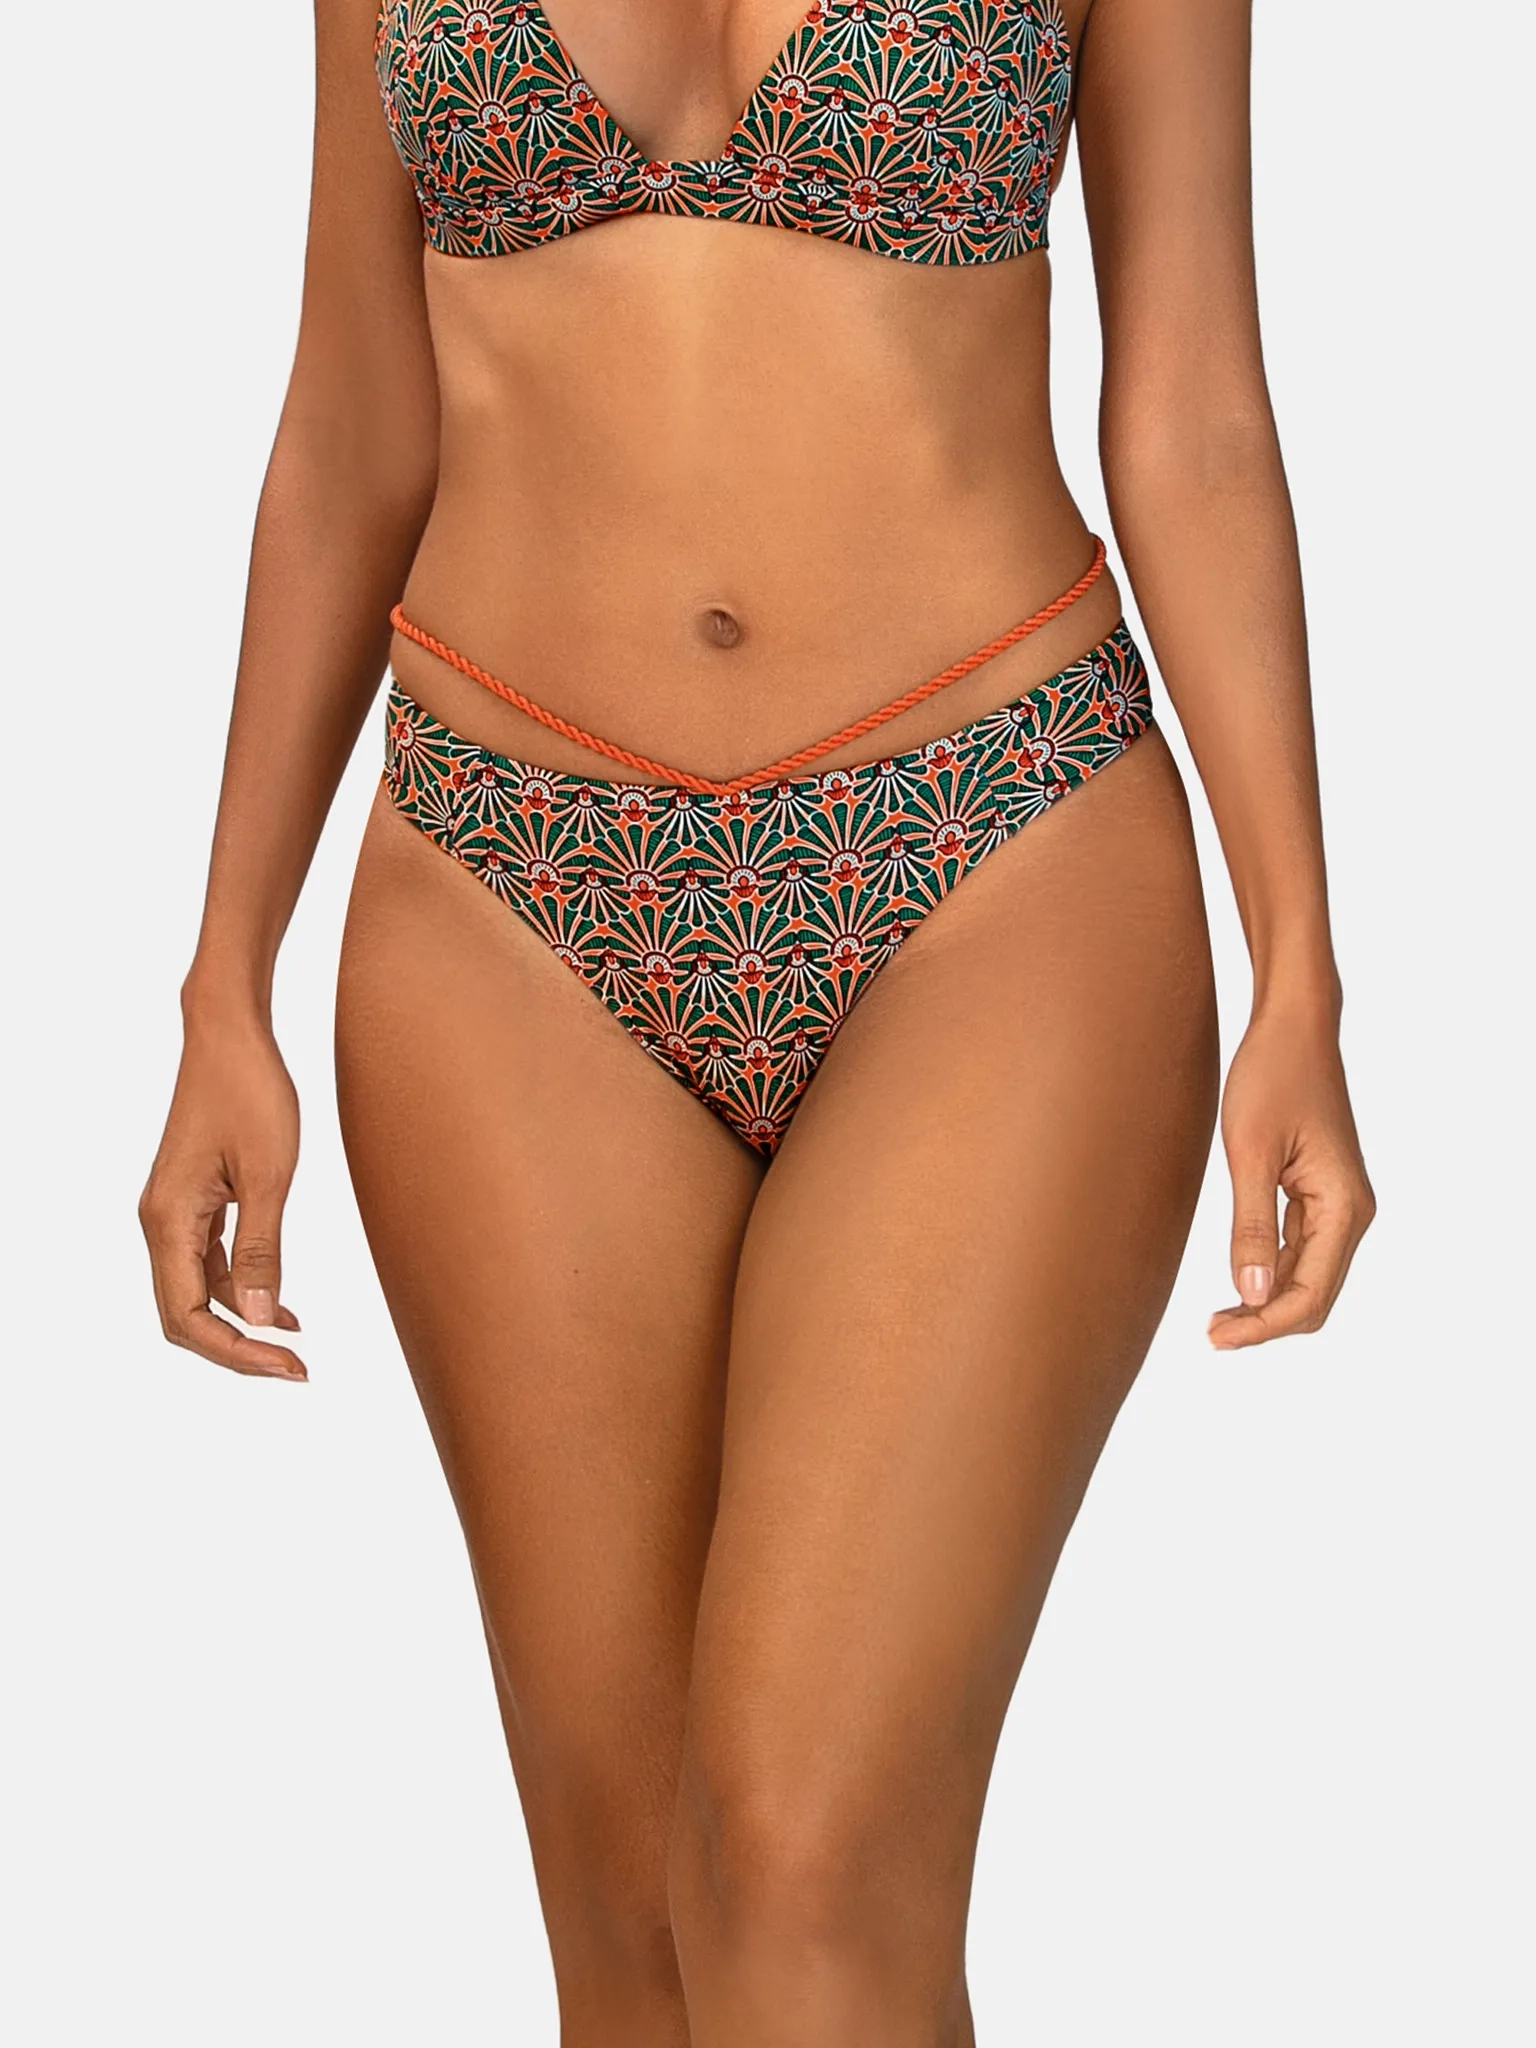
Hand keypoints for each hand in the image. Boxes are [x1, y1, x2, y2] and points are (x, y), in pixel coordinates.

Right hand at [140, 1004, 305, 1379]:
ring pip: (196, 1294)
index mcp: (168, 1220)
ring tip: (295, 1346)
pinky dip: (241, 1290)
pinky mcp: (193, 1202)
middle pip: (183, 1317)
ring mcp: (174, 1213)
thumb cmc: (251, 1091)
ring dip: (241, 1324)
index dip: (235, 1353)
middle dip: (236, 1350)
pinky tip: (279, 1304)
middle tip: (295, 1369)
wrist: (230, 1035)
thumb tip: (257, 1315)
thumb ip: (261, 1247)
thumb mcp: (270, 1174)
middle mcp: (160, 1223)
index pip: (187, 1318)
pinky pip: (208, 1264)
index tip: (290, 1367)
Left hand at [1209, 1006, 1374, 1349]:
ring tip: (1217, 1321)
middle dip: (1267, 1324)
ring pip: (1310, 1280)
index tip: (1216, 1339)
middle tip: (1210, 1337)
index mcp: (1343, 1207)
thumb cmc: (1270, 1078)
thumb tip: (1253, 1297)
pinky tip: (1238, 1286)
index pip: (1309, 1295)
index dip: (1264, 1326)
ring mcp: (1340, 1205)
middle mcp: (1352, 1213)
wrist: (1293, 1027)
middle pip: (1315, 1297)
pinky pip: (1303, 1253)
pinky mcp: (1321, 1195)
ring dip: (1268, 1306)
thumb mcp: (1250, 1153)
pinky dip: (1272, 1276)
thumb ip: (1252, 1229)